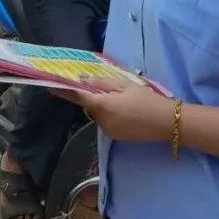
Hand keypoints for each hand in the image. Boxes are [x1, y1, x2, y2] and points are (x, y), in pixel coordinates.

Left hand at [51, 77, 175, 142]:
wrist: (167, 122)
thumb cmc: (146, 99)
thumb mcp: (124, 85)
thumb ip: (100, 83)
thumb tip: (81, 81)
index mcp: (101, 105)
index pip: (77, 97)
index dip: (64, 91)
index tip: (51, 87)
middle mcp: (100, 120)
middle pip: (90, 106)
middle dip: (96, 98)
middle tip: (114, 90)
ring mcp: (108, 131)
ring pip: (99, 115)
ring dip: (105, 107)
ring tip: (126, 101)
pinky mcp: (116, 137)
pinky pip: (107, 122)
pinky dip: (112, 115)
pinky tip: (128, 112)